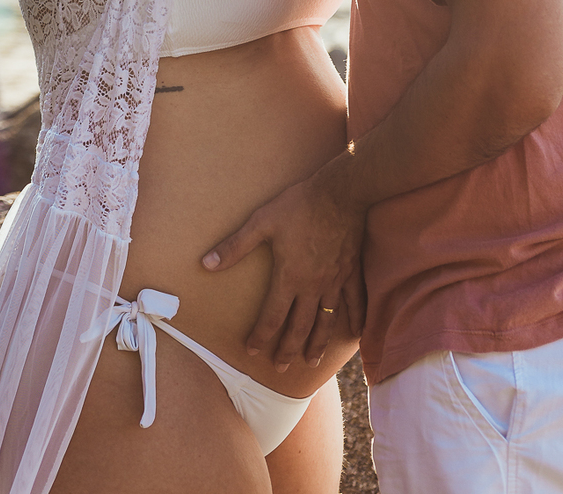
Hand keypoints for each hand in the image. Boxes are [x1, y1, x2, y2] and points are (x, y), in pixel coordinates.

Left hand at [201, 170, 365, 369]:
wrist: (339, 192)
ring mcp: (334, 281)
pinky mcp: (350, 271)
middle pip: (299, 326)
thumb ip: (235, 246)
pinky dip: (355, 319)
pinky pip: (355, 301)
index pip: (272, 316)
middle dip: (288, 349)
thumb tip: (206, 263)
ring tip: (312, 361)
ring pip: (326, 321)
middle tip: (282, 369)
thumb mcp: (261, 222)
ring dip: (318, 343)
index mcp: (289, 277)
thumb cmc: (298, 205)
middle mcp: (312, 286)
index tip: (252, 350)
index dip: (260, 335)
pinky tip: (355, 333)